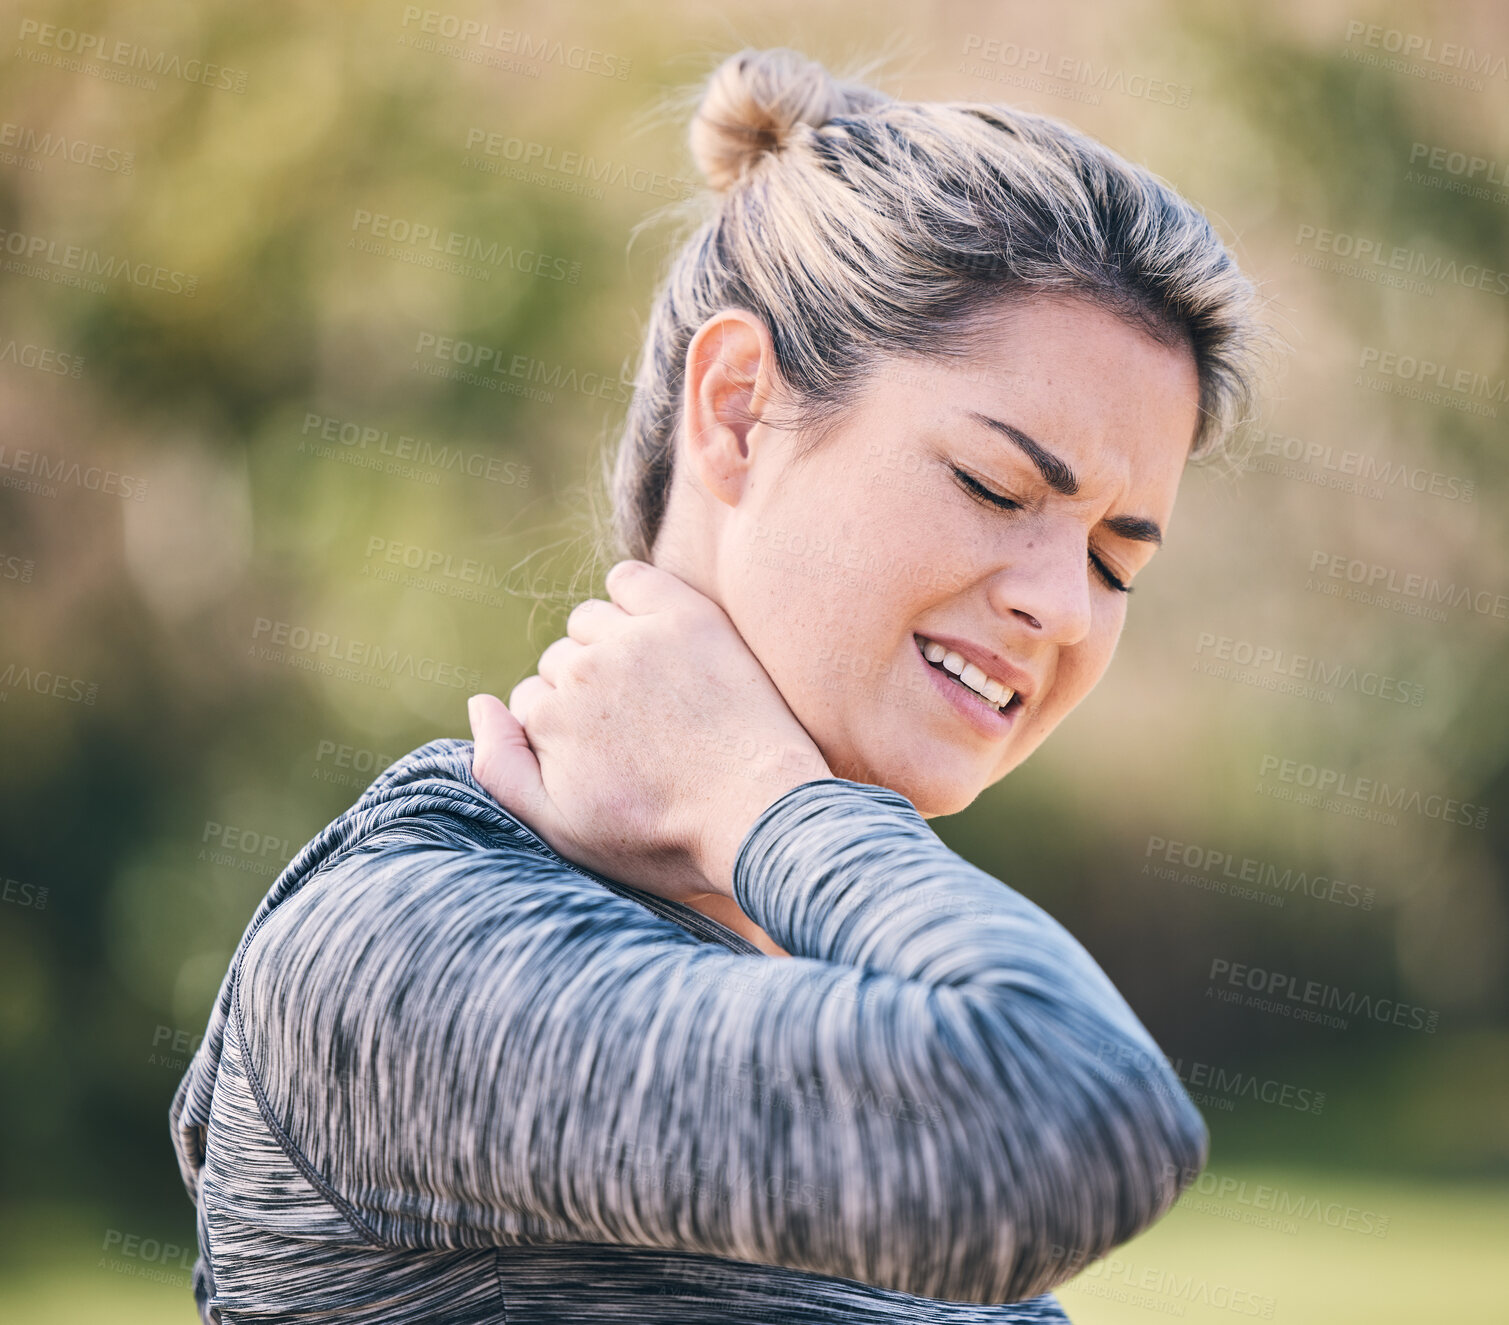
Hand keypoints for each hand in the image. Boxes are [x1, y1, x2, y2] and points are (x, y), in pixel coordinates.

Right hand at [468, 560, 831, 900]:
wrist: (758, 817)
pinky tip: (654, 629)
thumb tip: (480, 703)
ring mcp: (634, 639)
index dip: (565, 732)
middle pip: (559, 663)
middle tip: (637, 732)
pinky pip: (631, 578)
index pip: (531, 704)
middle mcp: (582, 669)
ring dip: (606, 646)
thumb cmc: (663, 838)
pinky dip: (631, 595)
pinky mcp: (685, 616)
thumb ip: (501, 769)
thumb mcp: (562, 831)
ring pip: (590, 622)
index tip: (608, 757)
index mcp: (548, 719)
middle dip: (584, 693)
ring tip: (651, 690)